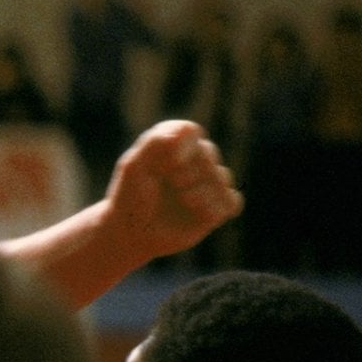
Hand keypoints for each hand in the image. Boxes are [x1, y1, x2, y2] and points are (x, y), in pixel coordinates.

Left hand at [102, 120, 242, 260]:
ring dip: (200, 192)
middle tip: (172, 185)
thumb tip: (187, 129)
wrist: (132, 232)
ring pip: (222, 177)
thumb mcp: (133, 168)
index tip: (163, 166)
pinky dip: (216, 209)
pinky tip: (200, 215)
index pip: (189, 132)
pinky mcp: (218, 206)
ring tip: (183, 200)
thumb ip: (154, 142)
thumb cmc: (130, 197)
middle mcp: (195, 159)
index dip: (181, 148)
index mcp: (174, 144)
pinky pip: (232, 202)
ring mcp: (209, 182)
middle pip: (208, 153)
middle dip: (188, 172)